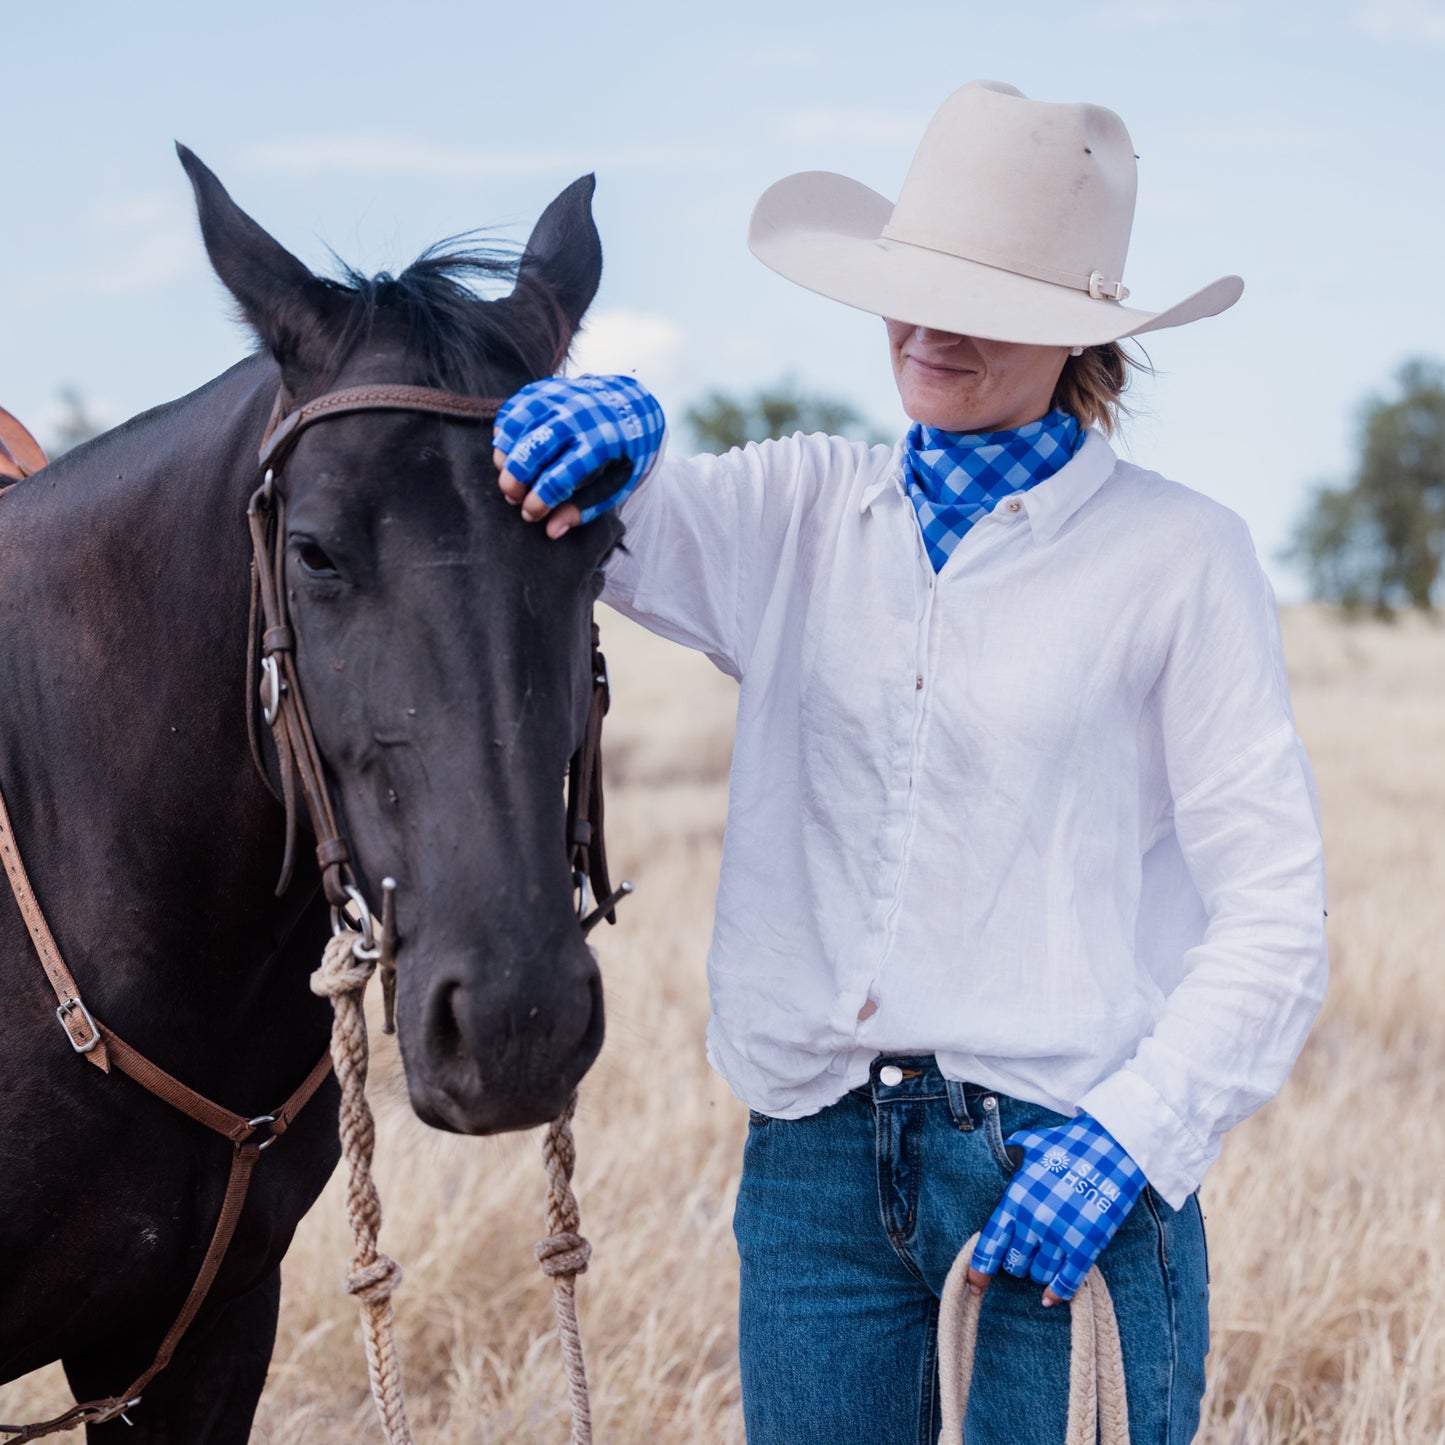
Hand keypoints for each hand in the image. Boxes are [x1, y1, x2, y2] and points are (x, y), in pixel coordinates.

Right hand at [492, 374, 664, 537]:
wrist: (631, 402)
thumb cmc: (624, 452)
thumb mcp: (618, 483)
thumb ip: (586, 507)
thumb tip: (551, 530)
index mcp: (601, 443)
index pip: (559, 477)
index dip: (539, 501)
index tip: (531, 515)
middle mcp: (577, 416)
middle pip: (532, 451)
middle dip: (514, 481)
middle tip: (512, 499)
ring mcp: (558, 397)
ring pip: (515, 429)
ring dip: (504, 459)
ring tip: (508, 479)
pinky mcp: (543, 388)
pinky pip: (511, 411)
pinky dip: (504, 435)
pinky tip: (508, 454)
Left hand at [967, 1112, 1144, 1306]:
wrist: (1110, 1148)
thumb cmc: (1068, 1145)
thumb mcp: (1030, 1144)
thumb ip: (1011, 1154)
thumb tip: (1002, 1154)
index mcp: (1015, 1199)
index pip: (990, 1243)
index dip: (980, 1269)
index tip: (976, 1285)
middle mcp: (1033, 1221)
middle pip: (1014, 1264)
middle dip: (1017, 1263)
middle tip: (1025, 1255)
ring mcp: (1060, 1235)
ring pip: (1039, 1274)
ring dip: (1039, 1272)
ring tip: (1044, 1260)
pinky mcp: (1086, 1246)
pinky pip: (1067, 1281)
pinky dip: (1058, 1292)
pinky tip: (1051, 1297)